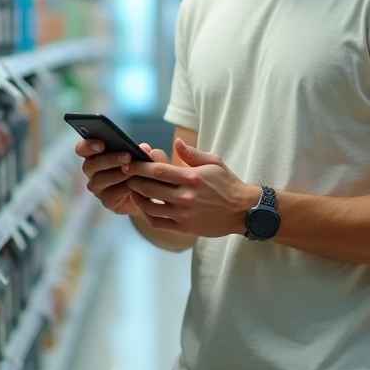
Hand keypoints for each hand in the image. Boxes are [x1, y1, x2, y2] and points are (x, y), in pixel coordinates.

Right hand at [76, 139, 168, 215]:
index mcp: (96, 155)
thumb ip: (147, 153)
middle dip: (109, 159)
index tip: (101, 144)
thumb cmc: (143, 170)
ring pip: (100, 180)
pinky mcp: (106, 201)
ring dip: (117, 174)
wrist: (149, 195)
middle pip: (90, 164)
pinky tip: (134, 185)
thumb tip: (144, 148)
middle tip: (127, 156)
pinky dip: (123, 188)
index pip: (82, 149)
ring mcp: (98, 188)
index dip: (88, 146)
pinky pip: (111, 194)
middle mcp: (93, 171)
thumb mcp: (148, 159)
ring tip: (132, 170)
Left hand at [124, 139, 258, 237]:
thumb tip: (176, 142)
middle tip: (127, 175)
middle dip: (134, 180)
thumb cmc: (227, 183)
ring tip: (134, 190)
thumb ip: (192, 153)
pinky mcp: (184, 227)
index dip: (140, 166)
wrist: (242, 210)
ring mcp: (183, 214)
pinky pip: (158, 222)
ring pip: (150, 207)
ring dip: (138, 198)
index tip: (130, 163)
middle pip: (149, 188)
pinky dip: (147, 215)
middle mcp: (185, 196)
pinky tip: (146, 207)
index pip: (158, 170)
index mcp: (191, 177)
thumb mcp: (214, 162)